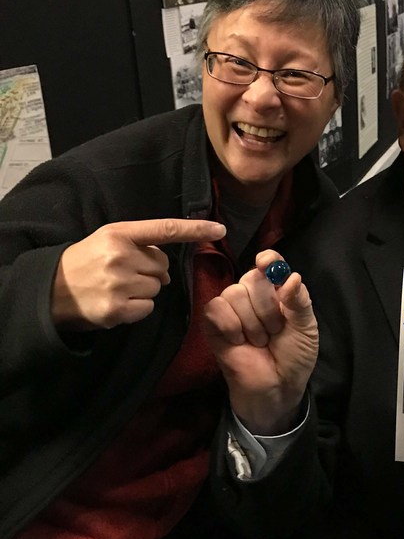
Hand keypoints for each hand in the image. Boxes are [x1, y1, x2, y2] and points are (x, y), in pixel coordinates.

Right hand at [53, 218, 225, 330]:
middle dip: (151, 272)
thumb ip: (139, 243)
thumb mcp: (107, 240)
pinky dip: (138, 308)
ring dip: (144, 290)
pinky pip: (148, 308)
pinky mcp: (116, 309)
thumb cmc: (85, 262)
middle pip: (164, 266)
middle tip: (125, 273)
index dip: (194, 229)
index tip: (219, 229)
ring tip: (118, 288)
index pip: (164, 229)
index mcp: (118, 234)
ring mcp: (118, 284)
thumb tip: (168, 264)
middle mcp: (120, 256)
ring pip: (158, 288)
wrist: (50, 290)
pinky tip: (118, 303)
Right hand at [203, 250, 317, 434]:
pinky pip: (216, 307)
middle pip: (252, 278)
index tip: (266, 263)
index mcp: (277, 290)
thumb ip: (299, 301)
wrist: (277, 386)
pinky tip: (238, 341)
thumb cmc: (294, 356)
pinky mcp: (213, 322)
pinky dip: (230, 325)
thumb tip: (292, 277)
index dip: (268, 261)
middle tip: (275, 331)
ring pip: (234, 293)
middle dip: (267, 308)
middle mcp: (253, 294)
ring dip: (251, 323)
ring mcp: (232, 307)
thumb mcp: (306, 328)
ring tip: (259, 341)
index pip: (270, 263)